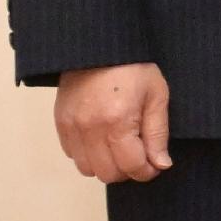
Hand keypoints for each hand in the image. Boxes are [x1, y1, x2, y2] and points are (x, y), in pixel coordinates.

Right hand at [54, 63, 171, 181]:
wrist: (99, 46)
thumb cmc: (133, 67)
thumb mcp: (156, 96)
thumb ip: (158, 134)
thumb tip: (160, 165)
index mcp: (117, 122)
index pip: (132, 167)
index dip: (147, 171)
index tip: (154, 164)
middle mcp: (90, 128)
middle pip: (108, 174)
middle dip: (127, 170)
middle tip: (138, 154)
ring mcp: (71, 126)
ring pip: (87, 169)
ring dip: (106, 164)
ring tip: (119, 146)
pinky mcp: (61, 122)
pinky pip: (72, 154)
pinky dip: (88, 154)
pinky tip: (101, 138)